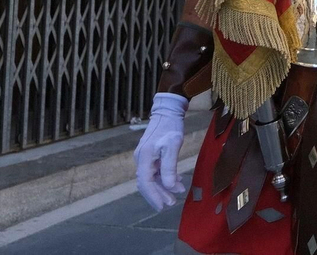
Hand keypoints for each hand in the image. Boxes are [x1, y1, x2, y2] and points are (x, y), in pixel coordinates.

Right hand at [133, 92, 188, 209]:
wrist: (168, 111)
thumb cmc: (171, 127)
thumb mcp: (173, 146)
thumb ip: (170, 167)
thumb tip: (169, 187)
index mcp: (144, 157)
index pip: (145, 182)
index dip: (153, 195)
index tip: (163, 205)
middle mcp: (141, 159)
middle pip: (146, 182)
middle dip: (158, 194)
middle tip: (170, 204)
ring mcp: (145, 157)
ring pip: (151, 178)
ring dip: (161, 188)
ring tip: (174, 196)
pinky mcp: (150, 155)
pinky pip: (154, 171)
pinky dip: (163, 179)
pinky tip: (175, 182)